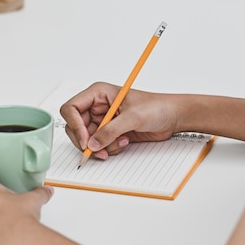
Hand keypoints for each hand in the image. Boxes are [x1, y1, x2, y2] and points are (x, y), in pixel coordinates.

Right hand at [59, 82, 178, 158]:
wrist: (173, 117)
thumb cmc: (157, 107)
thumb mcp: (132, 117)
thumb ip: (110, 131)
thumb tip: (92, 144)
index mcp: (98, 94)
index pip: (71, 108)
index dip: (74, 125)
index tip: (85, 140)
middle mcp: (96, 106)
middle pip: (75, 126)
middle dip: (87, 141)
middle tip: (98, 150)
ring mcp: (102, 120)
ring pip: (87, 139)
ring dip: (101, 146)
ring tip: (121, 142)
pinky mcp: (109, 132)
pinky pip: (98, 145)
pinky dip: (108, 148)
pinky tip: (124, 142)